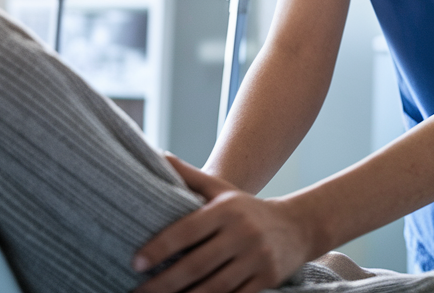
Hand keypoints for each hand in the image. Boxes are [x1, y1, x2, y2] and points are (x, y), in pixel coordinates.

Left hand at [132, 155, 314, 292]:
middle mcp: (243, 233)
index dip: (159, 248)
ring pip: (214, 287)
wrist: (297, 226)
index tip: (135, 263)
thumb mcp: (222, 189)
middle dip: (164, 283)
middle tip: (137, 292)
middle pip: (196, 264)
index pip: (186, 231)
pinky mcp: (268, 279)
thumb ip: (191, 177)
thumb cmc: (248, 209)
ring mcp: (257, 258)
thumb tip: (158, 155)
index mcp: (226, 209)